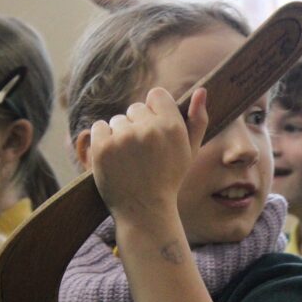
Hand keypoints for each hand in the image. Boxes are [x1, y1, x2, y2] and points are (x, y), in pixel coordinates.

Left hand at [90, 87, 208, 233]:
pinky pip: (99, 127)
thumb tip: (201, 90)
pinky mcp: (103, 147)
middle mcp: (149, 129)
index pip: (156, 95)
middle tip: (143, 154)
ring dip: (120, 136)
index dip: (154, 112)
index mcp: (172, 126)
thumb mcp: (189, 152)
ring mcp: (124, 137)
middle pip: (136, 108)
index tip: (154, 133)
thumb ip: (198, 121)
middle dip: (137, 126)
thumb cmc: (168, 180)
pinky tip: (114, 159)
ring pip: (117, 120)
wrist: (144, 211)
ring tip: (129, 160)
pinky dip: (104, 140)